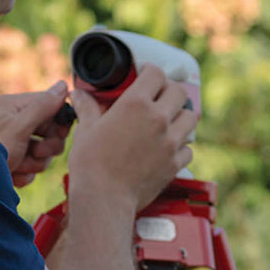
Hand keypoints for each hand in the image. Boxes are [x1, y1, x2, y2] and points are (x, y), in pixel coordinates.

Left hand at [0, 81, 73, 187]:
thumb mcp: (19, 127)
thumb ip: (43, 107)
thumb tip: (63, 85)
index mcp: (14, 107)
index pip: (50, 106)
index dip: (59, 122)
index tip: (60, 133)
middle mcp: (14, 122)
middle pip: (50, 132)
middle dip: (46, 148)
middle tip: (36, 152)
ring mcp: (14, 143)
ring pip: (43, 154)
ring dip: (34, 163)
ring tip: (18, 165)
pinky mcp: (13, 162)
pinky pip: (31, 168)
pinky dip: (25, 174)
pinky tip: (12, 174)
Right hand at [67, 65, 197, 211]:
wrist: (104, 199)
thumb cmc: (91, 165)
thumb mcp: (86, 131)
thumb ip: (87, 108)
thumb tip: (78, 95)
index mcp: (135, 104)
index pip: (155, 73)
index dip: (150, 71)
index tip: (145, 75)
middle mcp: (158, 119)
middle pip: (178, 92)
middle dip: (169, 90)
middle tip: (158, 96)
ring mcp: (170, 142)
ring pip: (191, 117)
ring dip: (181, 115)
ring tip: (169, 120)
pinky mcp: (175, 163)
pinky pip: (188, 148)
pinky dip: (181, 146)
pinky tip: (168, 148)